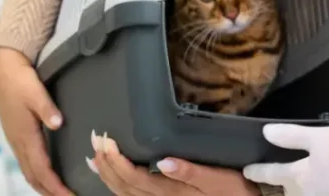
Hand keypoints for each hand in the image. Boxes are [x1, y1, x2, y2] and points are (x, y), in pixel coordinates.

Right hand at [0, 47, 71, 195]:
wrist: (0, 69)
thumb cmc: (18, 79)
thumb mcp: (34, 91)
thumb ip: (47, 108)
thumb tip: (58, 123)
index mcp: (25, 134)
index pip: (41, 167)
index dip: (54, 184)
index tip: (67, 194)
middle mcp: (19, 141)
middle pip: (33, 175)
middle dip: (49, 190)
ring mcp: (15, 139)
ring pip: (28, 170)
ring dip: (42, 184)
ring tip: (58, 193)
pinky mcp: (16, 134)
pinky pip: (26, 161)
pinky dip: (36, 173)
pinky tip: (45, 174)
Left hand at [89, 130, 259, 194]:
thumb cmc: (234, 191)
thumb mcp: (219, 180)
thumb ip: (192, 172)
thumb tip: (164, 161)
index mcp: (170, 193)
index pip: (134, 177)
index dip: (116, 161)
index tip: (106, 140)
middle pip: (123, 185)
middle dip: (106, 163)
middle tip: (95, 139)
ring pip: (123, 193)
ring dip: (106, 174)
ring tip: (94, 155)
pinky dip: (115, 184)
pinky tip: (110, 175)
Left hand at [243, 124, 328, 195]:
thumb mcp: (321, 137)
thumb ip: (292, 136)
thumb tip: (266, 133)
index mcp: (299, 177)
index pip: (271, 174)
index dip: (257, 171)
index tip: (247, 170)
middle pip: (289, 191)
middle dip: (285, 185)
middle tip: (284, 176)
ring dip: (305, 190)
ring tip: (310, 180)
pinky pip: (325, 195)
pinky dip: (323, 190)